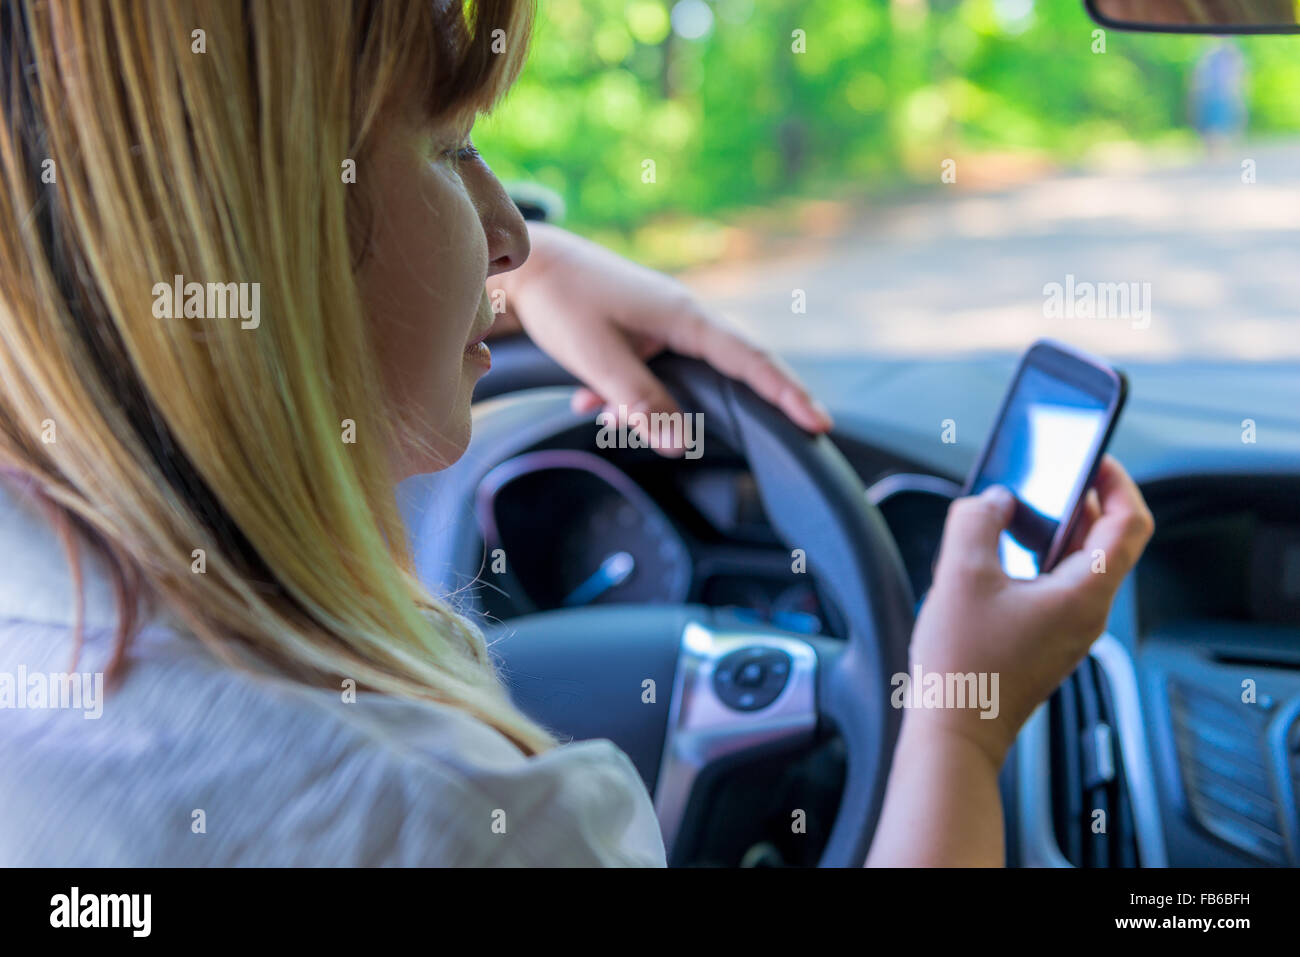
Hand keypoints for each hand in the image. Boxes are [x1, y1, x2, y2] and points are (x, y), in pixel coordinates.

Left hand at [486, 223, 831, 453]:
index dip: (786, 392)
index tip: (818, 422)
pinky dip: (628, 394)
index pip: (750, 360)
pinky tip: (586, 398)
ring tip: (604, 409)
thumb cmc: (561, 301)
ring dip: (654, 405)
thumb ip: (639, 402)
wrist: (526, 265)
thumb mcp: (598, 359)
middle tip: (795, 431)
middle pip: (734, 368)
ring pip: (684, 377)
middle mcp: (683, 318)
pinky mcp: (643, 332)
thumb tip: (677, 443)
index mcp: (684, 316)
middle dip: (752, 403)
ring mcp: (665, 324)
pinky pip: (655, 372)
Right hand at [906, 456, 1154, 766]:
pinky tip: (996, 556)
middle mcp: (1088, 612)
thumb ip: (977, 519)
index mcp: (1084, 593)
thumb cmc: (963, 666)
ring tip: (1011, 511)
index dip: (1117, 481)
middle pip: (1106, 541)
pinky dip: (1036, 559)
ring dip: (1052, 530)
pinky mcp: (1047, 641)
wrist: (954, 732)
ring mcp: (1069, 630)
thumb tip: (994, 499)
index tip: (1093, 456)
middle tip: (1044, 476)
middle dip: (1077, 501)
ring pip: (1078, 564)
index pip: (1131, 523)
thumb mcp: (960, 574)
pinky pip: (1055, 587)